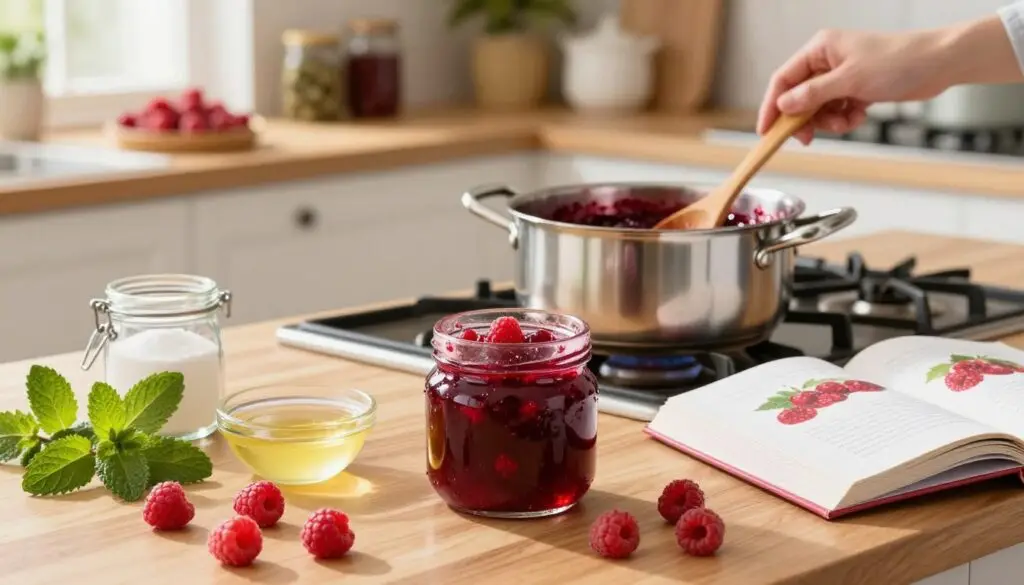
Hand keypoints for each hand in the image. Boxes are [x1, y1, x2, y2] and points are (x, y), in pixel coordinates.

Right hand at [757, 28, 955, 143]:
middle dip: (805, 119)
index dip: (771, 106)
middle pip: (798, 97)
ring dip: (828, 121)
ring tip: (847, 122)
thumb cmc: (898, 61)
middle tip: (808, 137)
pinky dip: (844, 119)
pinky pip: (836, 110)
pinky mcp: (855, 88)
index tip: (766, 130)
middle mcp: (827, 61)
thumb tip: (783, 105)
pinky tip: (859, 115)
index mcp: (820, 49)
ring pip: (817, 108)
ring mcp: (841, 75)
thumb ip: (812, 94)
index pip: (783, 80)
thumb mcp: (850, 80)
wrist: (938, 64)